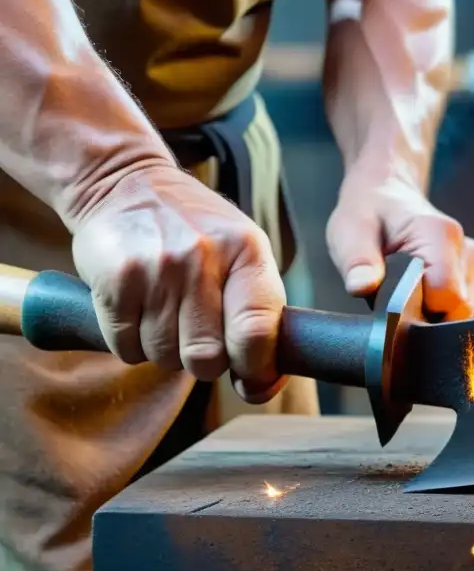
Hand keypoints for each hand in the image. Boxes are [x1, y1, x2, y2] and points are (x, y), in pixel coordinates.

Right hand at [67, 162, 286, 401]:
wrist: (126, 184)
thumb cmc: (198, 232)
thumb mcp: (243, 252)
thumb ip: (259, 314)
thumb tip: (261, 386)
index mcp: (248, 253)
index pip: (258, 332)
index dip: (257, 369)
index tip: (252, 379)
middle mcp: (203, 259)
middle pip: (206, 358)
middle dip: (204, 364)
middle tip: (199, 339)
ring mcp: (157, 269)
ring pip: (164, 358)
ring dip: (165, 351)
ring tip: (166, 314)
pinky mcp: (115, 280)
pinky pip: (126, 348)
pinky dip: (131, 343)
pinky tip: (138, 311)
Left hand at [327, 177, 473, 319]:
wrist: (387, 195)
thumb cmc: (367, 214)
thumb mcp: (349, 233)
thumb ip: (357, 262)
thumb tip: (361, 287)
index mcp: (440, 234)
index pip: (446, 297)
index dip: (417, 311)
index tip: (389, 302)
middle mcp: (467, 249)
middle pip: (457, 310)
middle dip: (423, 314)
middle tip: (392, 293)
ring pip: (459, 313)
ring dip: (429, 312)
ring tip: (404, 288)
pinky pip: (459, 308)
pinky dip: (436, 308)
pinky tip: (417, 289)